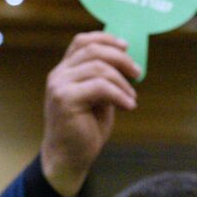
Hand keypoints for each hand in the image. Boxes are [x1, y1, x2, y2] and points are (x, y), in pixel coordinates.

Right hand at [40, 32, 139, 196]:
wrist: (69, 158)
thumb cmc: (84, 129)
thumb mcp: (98, 98)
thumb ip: (104, 79)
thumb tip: (126, 62)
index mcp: (64, 71)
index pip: (81, 41)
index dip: (105, 38)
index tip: (126, 46)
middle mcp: (58, 75)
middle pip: (93, 51)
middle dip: (121, 59)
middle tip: (138, 73)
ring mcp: (59, 86)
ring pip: (99, 68)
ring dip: (122, 82)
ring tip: (132, 98)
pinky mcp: (65, 100)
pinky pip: (100, 87)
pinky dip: (119, 95)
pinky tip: (128, 106)